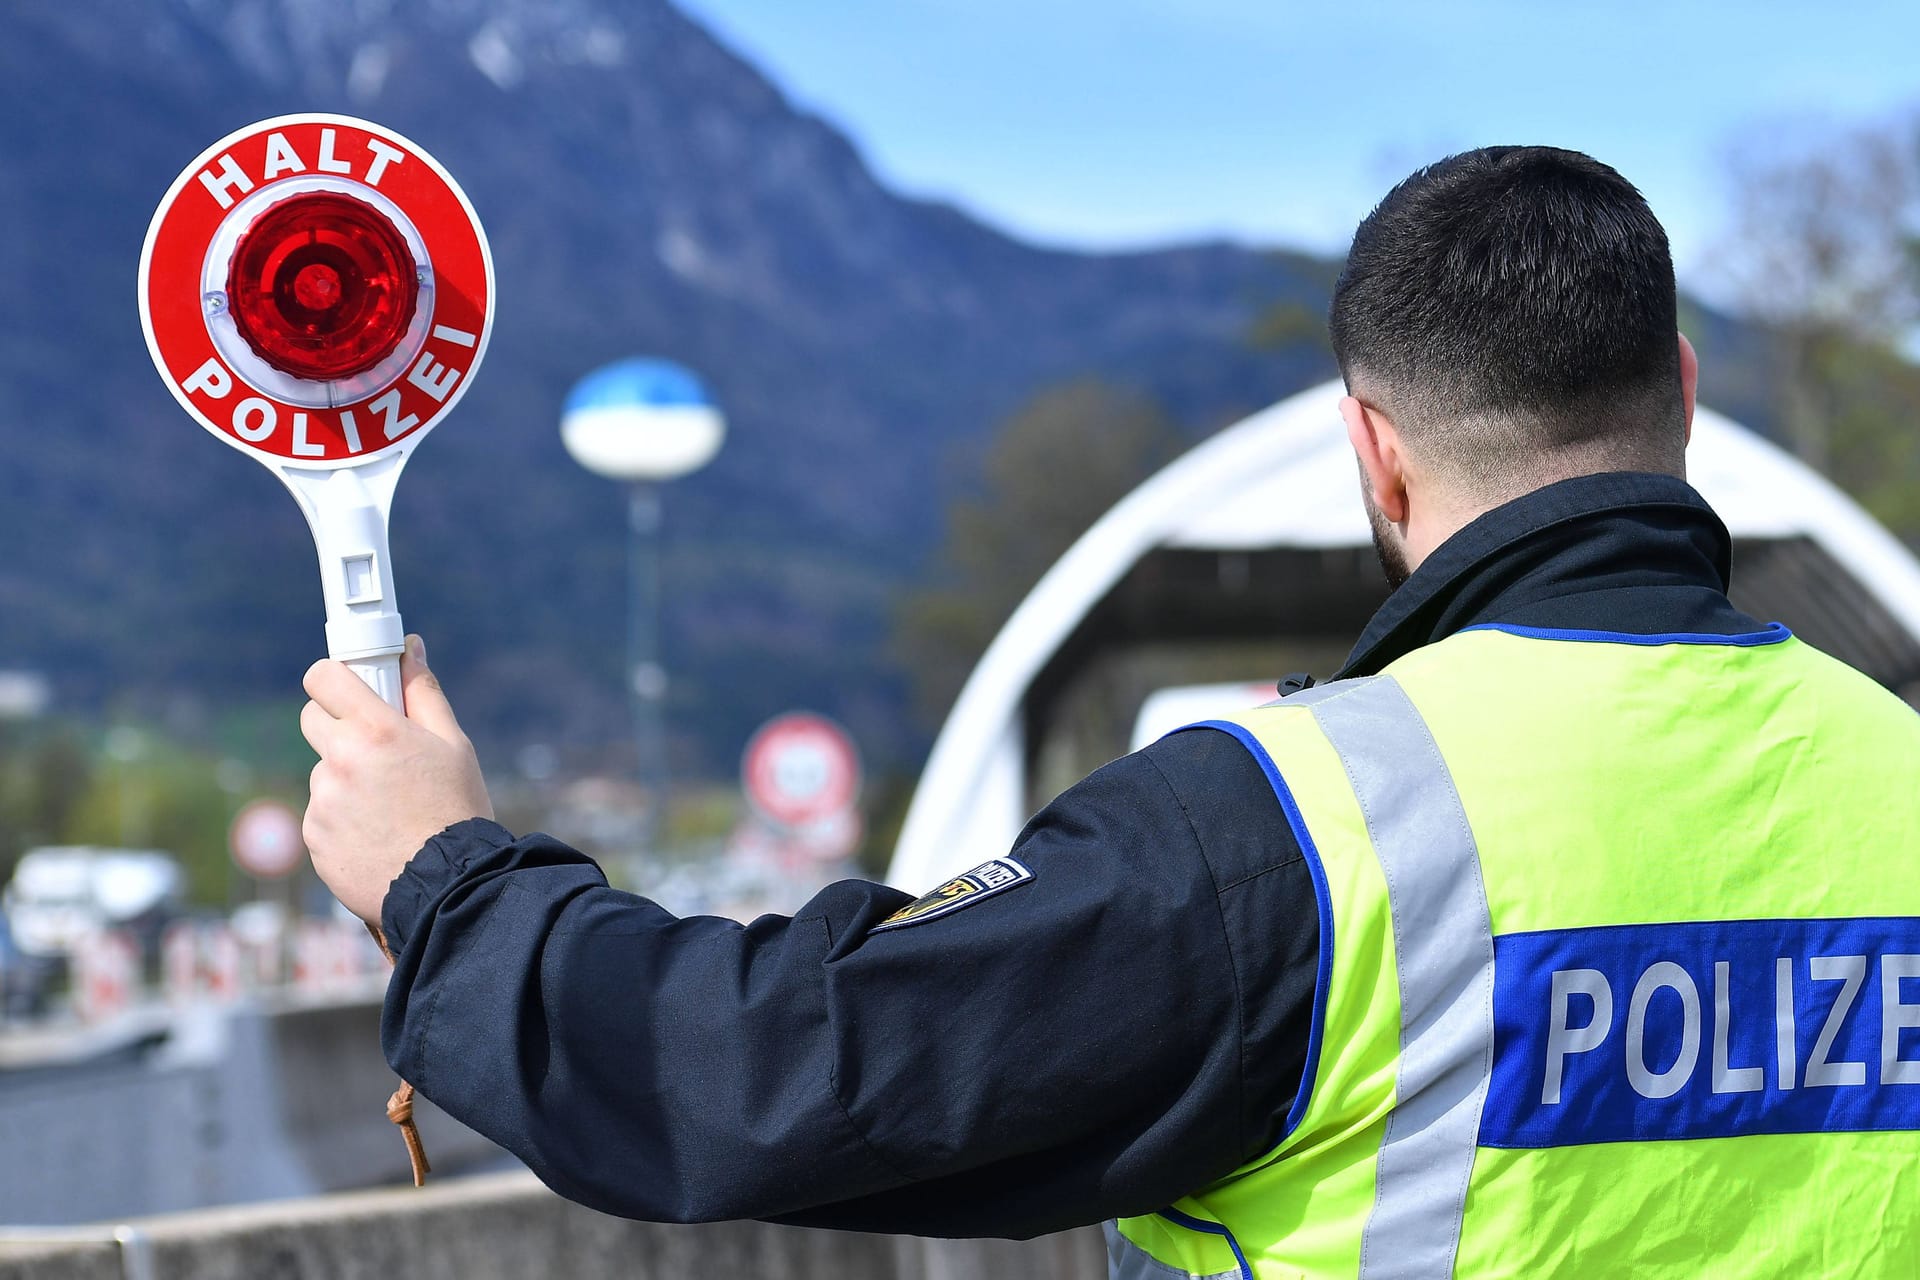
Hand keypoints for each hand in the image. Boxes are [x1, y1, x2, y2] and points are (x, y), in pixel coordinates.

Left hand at [301, 635, 493, 922]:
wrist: (446, 884)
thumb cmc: (456, 809)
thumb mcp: (452, 744)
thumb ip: (423, 692)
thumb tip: (410, 648)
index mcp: (375, 731)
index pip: (323, 678)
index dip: (333, 678)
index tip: (347, 687)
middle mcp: (340, 761)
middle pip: (312, 720)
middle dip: (338, 726)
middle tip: (375, 748)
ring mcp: (321, 801)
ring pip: (323, 772)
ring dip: (345, 779)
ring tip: (387, 806)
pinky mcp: (313, 836)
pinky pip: (320, 813)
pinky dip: (341, 818)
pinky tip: (375, 833)